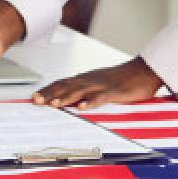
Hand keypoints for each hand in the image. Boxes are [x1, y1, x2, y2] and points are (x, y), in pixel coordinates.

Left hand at [31, 57, 164, 110]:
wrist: (143, 71)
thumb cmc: (123, 78)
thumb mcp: (100, 83)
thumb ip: (87, 89)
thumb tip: (72, 98)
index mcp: (86, 78)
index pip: (62, 83)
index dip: (48, 90)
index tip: (34, 96)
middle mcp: (90, 80)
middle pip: (66, 86)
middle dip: (50, 94)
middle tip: (35, 100)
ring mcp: (101, 85)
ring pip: (79, 91)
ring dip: (65, 97)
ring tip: (53, 104)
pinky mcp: (114, 92)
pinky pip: (101, 97)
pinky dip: (91, 102)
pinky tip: (82, 107)